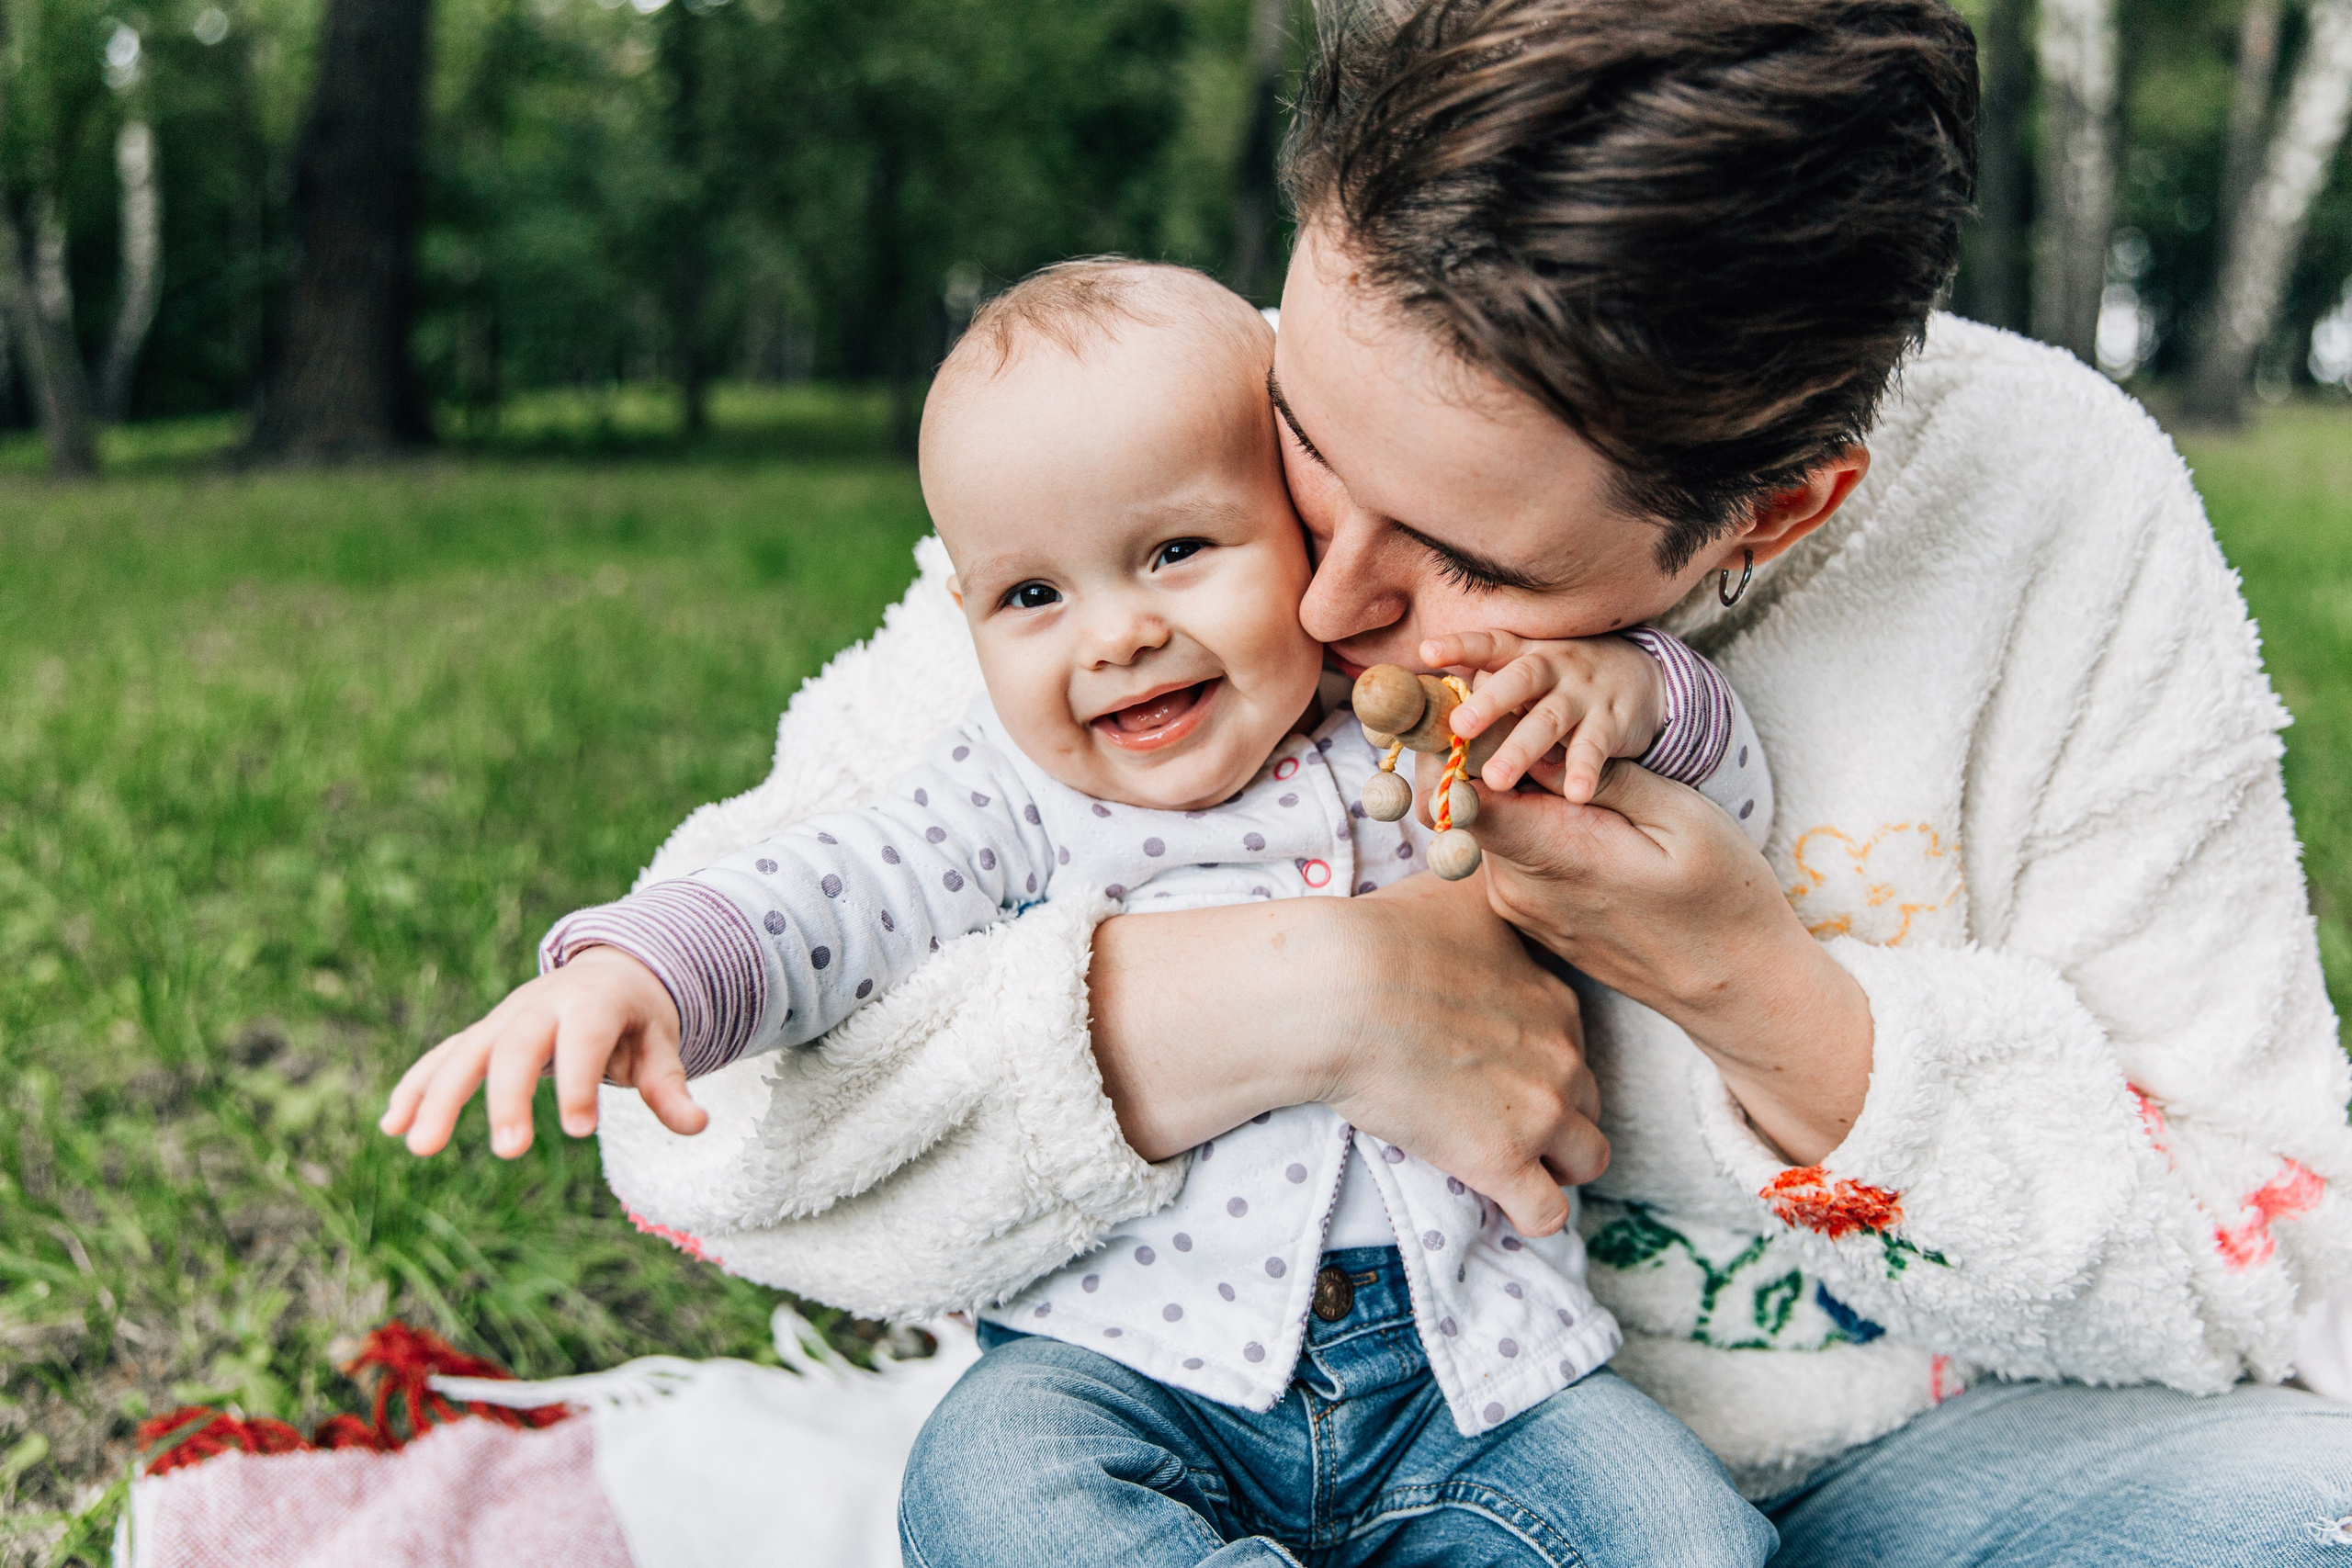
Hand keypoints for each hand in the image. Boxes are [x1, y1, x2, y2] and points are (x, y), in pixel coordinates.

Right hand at [379, 946, 705, 1157]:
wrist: (608, 968)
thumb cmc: (636, 1014)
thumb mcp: (661, 1040)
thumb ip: (669, 1083)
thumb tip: (697, 1125)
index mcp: (592, 1002)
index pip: (583, 1040)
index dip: (580, 1083)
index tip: (578, 1132)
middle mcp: (540, 1005)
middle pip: (516, 1046)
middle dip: (507, 1097)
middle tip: (509, 1151)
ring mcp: (505, 1017)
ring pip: (465, 1052)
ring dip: (438, 1097)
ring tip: (418, 1147)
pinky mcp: (483, 1033)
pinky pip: (443, 1056)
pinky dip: (416, 1086)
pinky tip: (392, 1125)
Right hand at [1087, 877, 1605, 1236]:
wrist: (1339, 988)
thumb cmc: (1382, 934)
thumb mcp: (1449, 892)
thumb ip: (1480, 888)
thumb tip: (1479, 846)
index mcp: (1551, 996)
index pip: (1575, 1038)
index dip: (1541, 1052)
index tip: (1500, 1058)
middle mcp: (1562, 1053)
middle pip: (1589, 1098)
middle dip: (1557, 1110)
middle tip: (1500, 1110)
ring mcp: (1538, 1111)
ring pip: (1588, 1157)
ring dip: (1557, 1164)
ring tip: (1511, 1161)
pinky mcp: (1501, 1161)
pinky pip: (1546, 1214)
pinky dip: (1530, 1214)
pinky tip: (1502, 1200)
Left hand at [1420, 630, 1664, 800]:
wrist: (1641, 675)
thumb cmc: (1561, 679)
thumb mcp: (1526, 670)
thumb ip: (1485, 682)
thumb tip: (1424, 707)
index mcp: (1524, 654)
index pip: (1489, 644)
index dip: (1459, 647)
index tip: (1426, 652)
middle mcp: (1553, 668)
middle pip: (1520, 680)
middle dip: (1490, 702)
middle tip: (1460, 727)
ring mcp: (1582, 694)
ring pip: (1550, 720)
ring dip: (1523, 749)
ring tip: (1498, 779)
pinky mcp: (1611, 722)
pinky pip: (1595, 748)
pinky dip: (1585, 771)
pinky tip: (1575, 795)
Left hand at [1440, 758, 1872, 1163]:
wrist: (1733, 983)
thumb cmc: (1719, 895)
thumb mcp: (1678, 816)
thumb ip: (1602, 778)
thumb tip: (1539, 744)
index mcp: (1551, 855)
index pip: (1457, 798)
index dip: (1458, 750)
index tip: (1485, 714)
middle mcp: (1518, 888)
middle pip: (1465, 808)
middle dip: (1485, 760)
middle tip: (1532, 721)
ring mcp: (1521, 907)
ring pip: (1489, 828)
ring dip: (1512, 792)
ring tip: (1567, 766)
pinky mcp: (1531, 917)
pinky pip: (1511, 855)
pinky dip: (1528, 824)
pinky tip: (1577, 811)